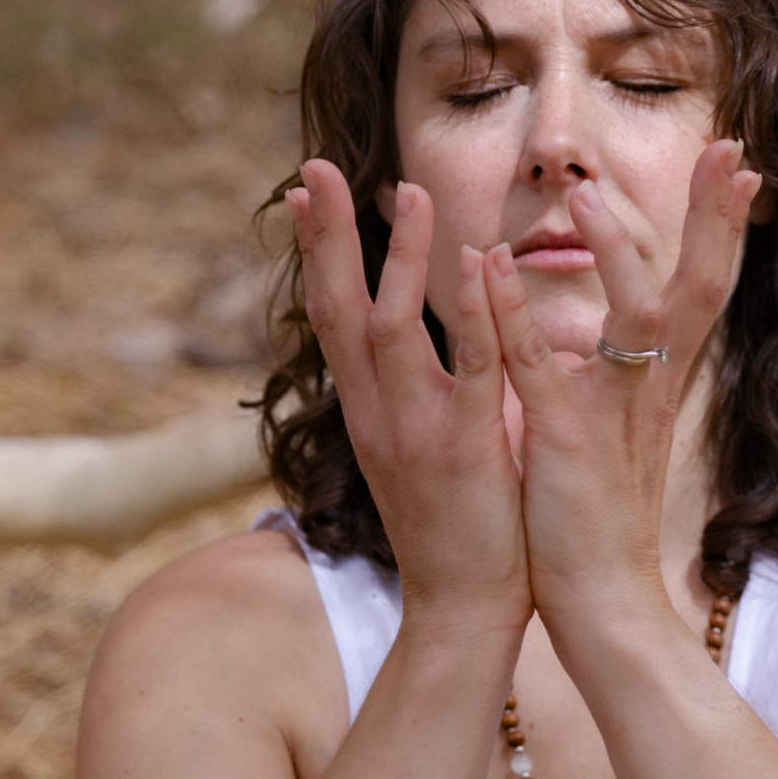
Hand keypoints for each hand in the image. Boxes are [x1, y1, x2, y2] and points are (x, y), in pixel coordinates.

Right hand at [290, 161, 529, 639]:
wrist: (461, 609)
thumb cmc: (449, 525)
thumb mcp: (411, 447)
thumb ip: (404, 391)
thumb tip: (394, 339)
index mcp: (366, 410)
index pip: (327, 316)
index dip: (315, 252)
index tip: (301, 192)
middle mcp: (377, 413)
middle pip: (336, 309)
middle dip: (326, 236)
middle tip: (314, 169)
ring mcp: (417, 430)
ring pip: (391, 329)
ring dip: (399, 257)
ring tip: (410, 193)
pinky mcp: (467, 448)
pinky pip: (468, 367)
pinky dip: (468, 311)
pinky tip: (476, 262)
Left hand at [481, 138, 759, 649]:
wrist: (607, 607)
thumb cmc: (602, 517)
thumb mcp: (619, 425)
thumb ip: (620, 367)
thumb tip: (620, 314)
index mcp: (659, 381)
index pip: (704, 284)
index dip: (723, 224)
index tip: (740, 162)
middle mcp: (650, 388)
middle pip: (699, 286)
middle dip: (716, 217)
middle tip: (734, 148)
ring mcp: (612, 415)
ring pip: (632, 318)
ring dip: (614, 251)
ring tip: (588, 195)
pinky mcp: (565, 445)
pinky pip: (540, 370)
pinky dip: (516, 316)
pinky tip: (492, 267)